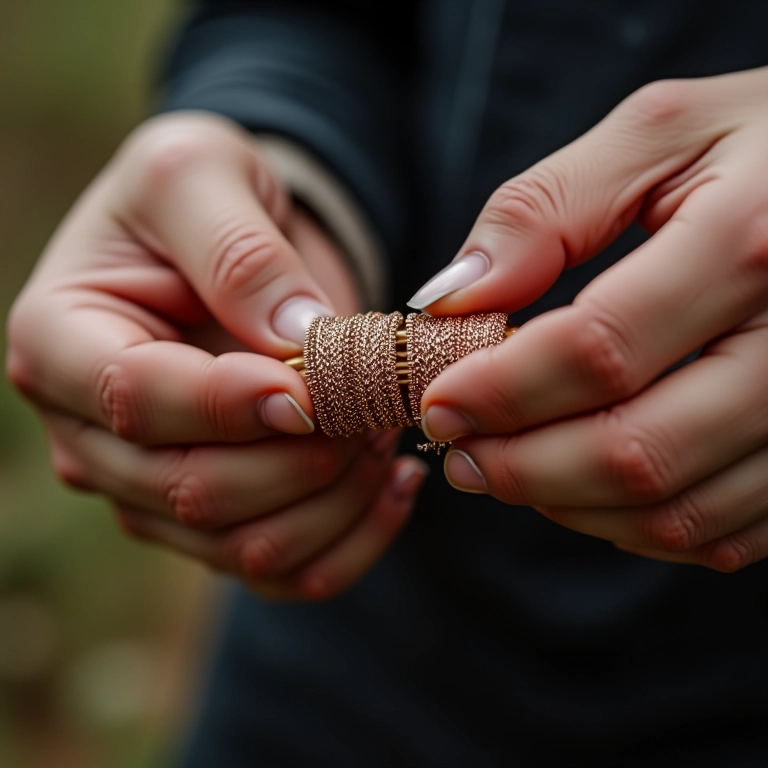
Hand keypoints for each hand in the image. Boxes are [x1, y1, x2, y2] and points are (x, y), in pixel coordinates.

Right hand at [7, 112, 426, 598]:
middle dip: (303, 456)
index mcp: (62, 342)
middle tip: (373, 403)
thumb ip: (237, 252)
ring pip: (247, 547)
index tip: (313, 386)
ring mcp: (151, 490)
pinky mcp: (214, 521)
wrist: (226, 239)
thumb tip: (294, 343)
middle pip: (194, 490)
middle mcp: (92, 434)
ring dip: (338, 499)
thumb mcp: (201, 171)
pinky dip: (354, 540)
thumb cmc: (199, 194)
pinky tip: (395, 483)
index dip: (230, 402)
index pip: (135, 399)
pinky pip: (286, 570)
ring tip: (387, 432)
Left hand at [410, 67, 767, 571]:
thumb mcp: (657, 135)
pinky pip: (719, 534)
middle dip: (521, 467)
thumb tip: (453, 299)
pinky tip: (583, 488)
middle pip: (635, 450)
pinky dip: (631, 526)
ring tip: (507, 470)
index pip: (599, 349)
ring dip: (567, 505)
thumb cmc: (760, 149)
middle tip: (459, 454)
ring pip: (675, 511)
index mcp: (752, 241)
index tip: (438, 403)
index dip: (501, 389)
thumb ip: (544, 211)